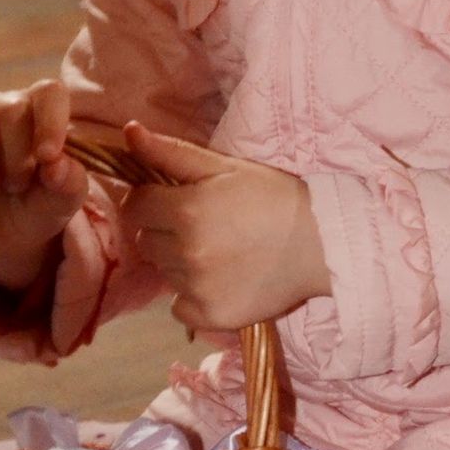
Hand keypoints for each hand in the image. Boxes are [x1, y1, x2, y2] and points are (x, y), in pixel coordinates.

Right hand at [0, 81, 87, 291]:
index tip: (47, 158)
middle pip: (8, 109)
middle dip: (15, 158)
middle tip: (16, 188)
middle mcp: (5, 106)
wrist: (4, 236)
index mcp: (42, 112)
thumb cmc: (39, 207)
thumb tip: (56, 165)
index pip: (49, 92)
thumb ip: (70, 182)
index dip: (50, 121)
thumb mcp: (62, 202)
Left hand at [120, 121, 330, 331]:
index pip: (137, 205)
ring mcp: (197, 288)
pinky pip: (178, 308)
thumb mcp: (225, 167)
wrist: (320, 245)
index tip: (177, 200)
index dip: (153, 200)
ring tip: (220, 252)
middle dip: (166, 231)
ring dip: (181, 263)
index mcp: (186, 210)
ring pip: (164, 273)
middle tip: (205, 225)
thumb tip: (129, 133)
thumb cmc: (273, 198)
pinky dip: (192, 297)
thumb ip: (171, 152)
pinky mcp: (210, 316)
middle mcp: (187, 252)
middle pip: (147, 241)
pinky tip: (221, 281)